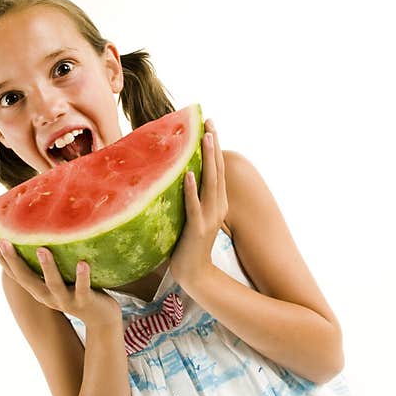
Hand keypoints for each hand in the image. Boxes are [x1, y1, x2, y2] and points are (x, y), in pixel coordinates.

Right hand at [0, 238, 121, 328]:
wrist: (101, 320)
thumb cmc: (78, 291)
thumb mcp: (59, 279)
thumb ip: (48, 265)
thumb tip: (39, 237)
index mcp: (38, 290)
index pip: (15, 274)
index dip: (1, 259)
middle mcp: (47, 296)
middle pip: (26, 279)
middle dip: (13, 260)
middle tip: (3, 240)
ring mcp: (65, 301)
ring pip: (53, 284)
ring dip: (47, 267)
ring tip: (41, 248)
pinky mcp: (84, 302)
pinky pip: (82, 288)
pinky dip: (82, 277)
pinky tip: (83, 262)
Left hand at [169, 118, 227, 286]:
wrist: (193, 273)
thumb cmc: (188, 244)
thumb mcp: (192, 217)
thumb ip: (190, 199)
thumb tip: (178, 177)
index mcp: (218, 203)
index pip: (217, 170)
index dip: (215, 147)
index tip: (210, 125)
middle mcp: (217, 206)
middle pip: (217, 170)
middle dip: (214, 145)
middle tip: (210, 122)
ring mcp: (209, 217)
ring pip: (210, 183)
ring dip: (208, 159)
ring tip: (205, 138)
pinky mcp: (197, 228)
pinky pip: (193, 205)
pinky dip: (191, 188)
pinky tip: (187, 173)